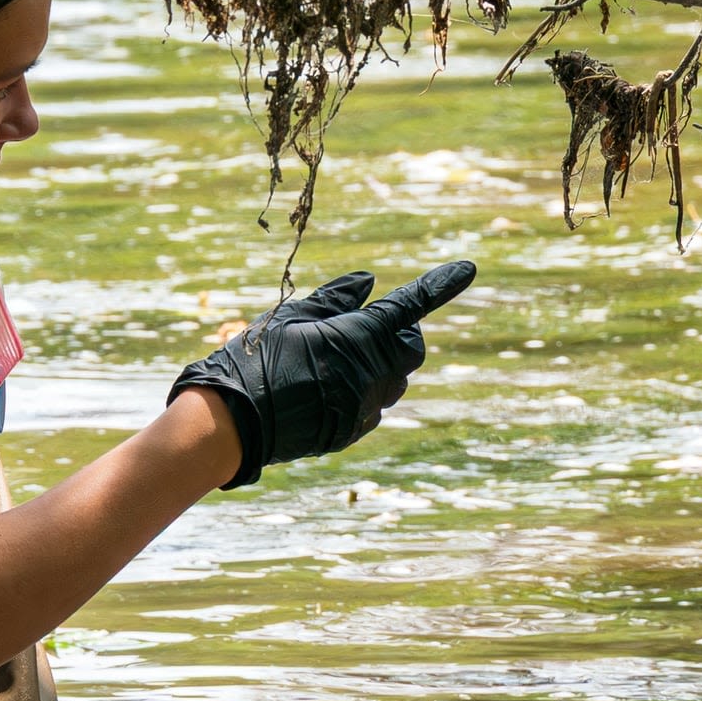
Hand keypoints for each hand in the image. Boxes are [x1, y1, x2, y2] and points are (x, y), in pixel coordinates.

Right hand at [168, 261, 473, 487]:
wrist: (233, 423)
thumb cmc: (257, 358)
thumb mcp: (292, 316)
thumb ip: (336, 298)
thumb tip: (369, 282)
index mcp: (360, 336)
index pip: (411, 305)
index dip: (441, 284)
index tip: (468, 268)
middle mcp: (373, 374)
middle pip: (411, 349)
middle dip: (399, 336)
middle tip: (361, 329)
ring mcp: (365, 407)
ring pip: (394, 382)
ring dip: (379, 366)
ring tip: (331, 362)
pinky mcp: (352, 431)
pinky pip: (372, 407)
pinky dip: (361, 393)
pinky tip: (323, 390)